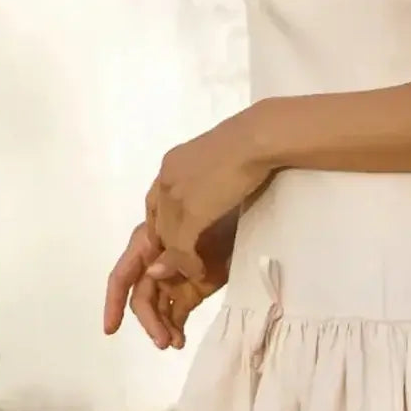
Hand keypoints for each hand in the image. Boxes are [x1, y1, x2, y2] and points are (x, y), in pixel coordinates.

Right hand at [103, 208, 238, 350]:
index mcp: (150, 239)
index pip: (123, 274)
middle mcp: (159, 259)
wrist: (249, 190)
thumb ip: (175, 247)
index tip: (111, 329)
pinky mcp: (199, 282)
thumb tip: (154, 273)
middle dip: (149, 320)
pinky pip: (180, 307)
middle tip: (162, 342)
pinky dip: (177, 323)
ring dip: (163, 326)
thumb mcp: (195, 216)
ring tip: (174, 343)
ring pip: (160, 305)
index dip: (114, 301)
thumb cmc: (216, 197)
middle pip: (143, 295)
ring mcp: (179, 272)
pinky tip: (181, 340)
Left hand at [148, 110, 269, 282]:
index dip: (161, 223)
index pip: (154, 201)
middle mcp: (166, 179)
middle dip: (164, 245)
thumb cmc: (248, 141)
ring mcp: (175, 196)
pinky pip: (180, 247)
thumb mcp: (219, 159)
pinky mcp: (190, 214)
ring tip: (192, 270)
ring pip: (166, 237)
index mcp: (171, 163)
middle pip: (156, 221)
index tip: (172, 238)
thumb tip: (216, 190)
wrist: (255, 140)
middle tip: (179, 261)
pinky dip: (187, 263)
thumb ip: (208, 176)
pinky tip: (198, 270)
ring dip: (177, 259)